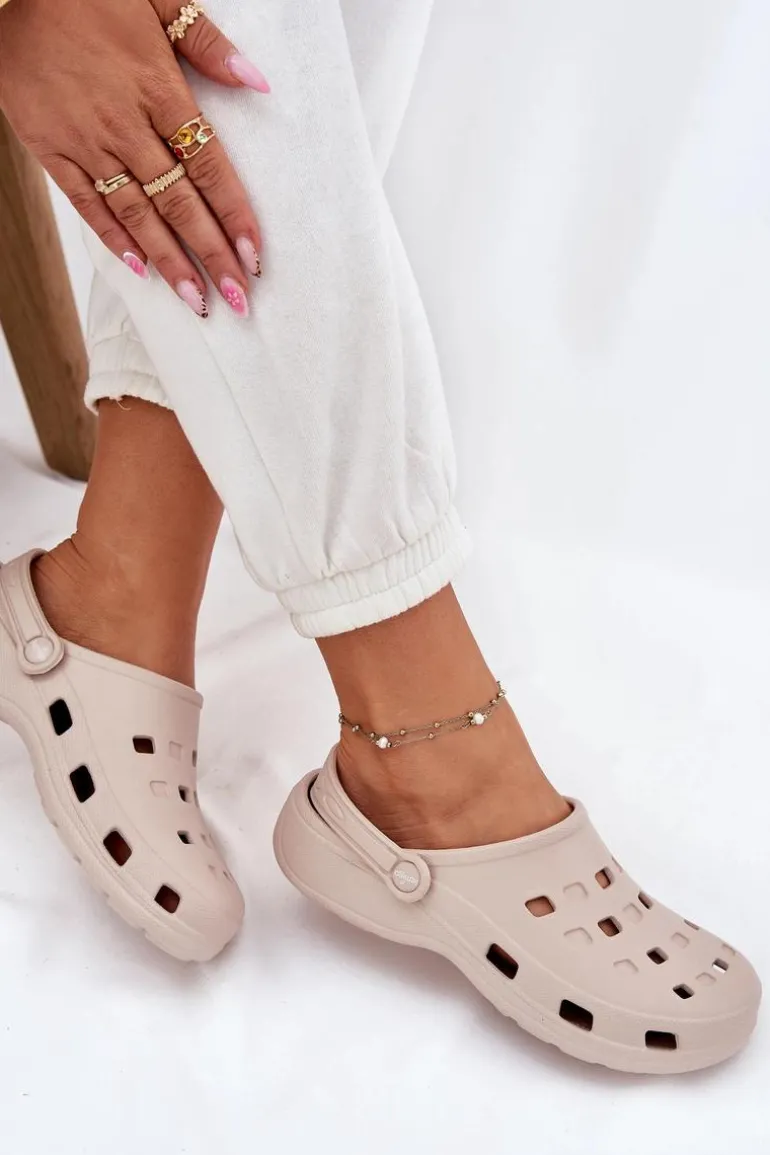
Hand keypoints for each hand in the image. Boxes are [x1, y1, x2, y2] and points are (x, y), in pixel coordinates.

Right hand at [0, 0, 269, 315]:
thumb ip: (205, 41)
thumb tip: (255, 81)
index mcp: (158, 89)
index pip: (209, 167)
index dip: (234, 216)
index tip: (255, 255)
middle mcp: (125, 125)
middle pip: (179, 203)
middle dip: (212, 256)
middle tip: (238, 299)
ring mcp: (86, 142)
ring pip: (137, 214)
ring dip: (170, 262)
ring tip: (197, 300)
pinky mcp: (52, 150)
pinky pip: (86, 204)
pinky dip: (113, 238)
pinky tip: (140, 268)